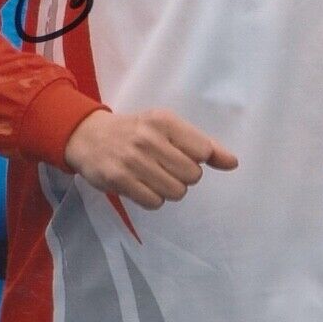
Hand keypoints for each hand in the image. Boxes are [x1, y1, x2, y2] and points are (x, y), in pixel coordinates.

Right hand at [64, 108, 237, 207]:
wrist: (90, 136)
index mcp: (165, 120)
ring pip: (175, 192)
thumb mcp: (168, 128)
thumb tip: (233, 162)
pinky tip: (142, 184)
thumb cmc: (137, 131)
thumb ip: (202, 144)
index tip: (183, 154)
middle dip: (184, 176)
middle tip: (166, 167)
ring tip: (154, 176)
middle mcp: (149, 137)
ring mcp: (133, 159)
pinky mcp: (119, 179)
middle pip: (191, 175)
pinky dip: (152, 198)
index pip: (203, 150)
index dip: (197, 159)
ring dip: (168, 189)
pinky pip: (154, 202)